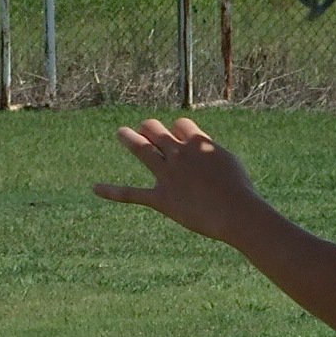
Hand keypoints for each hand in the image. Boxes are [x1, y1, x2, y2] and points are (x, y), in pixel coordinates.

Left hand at [93, 117, 259, 242]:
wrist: (236, 212)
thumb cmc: (240, 188)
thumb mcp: (230, 161)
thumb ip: (210, 152)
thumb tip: (200, 148)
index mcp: (198, 142)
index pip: (181, 124)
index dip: (180, 129)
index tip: (182, 135)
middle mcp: (178, 154)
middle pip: (157, 130)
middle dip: (150, 128)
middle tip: (146, 128)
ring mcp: (167, 175)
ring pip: (142, 150)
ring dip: (129, 139)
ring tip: (122, 133)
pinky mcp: (161, 199)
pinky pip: (132, 194)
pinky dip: (112, 191)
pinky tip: (95, 188)